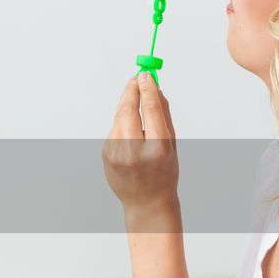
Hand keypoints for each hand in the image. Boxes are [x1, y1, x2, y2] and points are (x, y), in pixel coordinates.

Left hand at [102, 74, 178, 220]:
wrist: (146, 202)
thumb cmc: (164, 172)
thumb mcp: (171, 145)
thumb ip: (164, 115)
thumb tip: (156, 87)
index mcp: (157, 149)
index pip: (150, 110)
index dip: (147, 88)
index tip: (146, 75)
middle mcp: (135, 151)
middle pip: (128, 109)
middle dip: (131, 90)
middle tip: (136, 78)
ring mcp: (117, 154)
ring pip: (119, 118)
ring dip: (127, 107)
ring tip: (137, 109)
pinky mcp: (106, 155)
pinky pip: (114, 130)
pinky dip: (122, 125)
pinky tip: (131, 136)